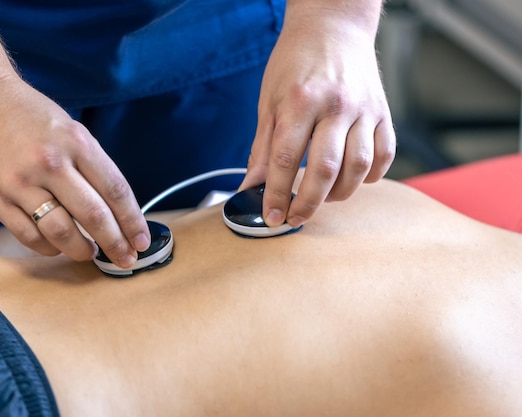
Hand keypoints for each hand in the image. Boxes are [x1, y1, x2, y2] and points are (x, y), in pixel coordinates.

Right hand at [0, 76, 149, 264]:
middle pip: (94, 216)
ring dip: (82, 251)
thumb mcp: (72, 131)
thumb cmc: (31, 117)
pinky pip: (28, 235)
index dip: (132, 221)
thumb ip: (93, 167)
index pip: (115, 191)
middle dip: (115, 244)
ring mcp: (21, 183)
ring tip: (91, 253)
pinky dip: (48, 248)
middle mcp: (51, 163)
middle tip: (125, 260)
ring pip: (61, 232)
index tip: (141, 241)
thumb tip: (117, 211)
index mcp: (77, 143)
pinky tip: (58, 246)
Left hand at [241, 2, 395, 227]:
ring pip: (358, 167)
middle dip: (307, 203)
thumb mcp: (269, 100)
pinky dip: (370, 176)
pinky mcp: (384, 113)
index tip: (272, 217)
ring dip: (339, 194)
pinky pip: (385, 155)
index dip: (276, 194)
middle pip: (325, 169)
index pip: (287, 159)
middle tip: (295, 218)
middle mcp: (336, 106)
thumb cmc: (296, 61)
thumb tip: (251, 186)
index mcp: (301, 101)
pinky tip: (352, 179)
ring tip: (321, 198)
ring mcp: (365, 110)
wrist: (334, 25)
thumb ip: (263, 146)